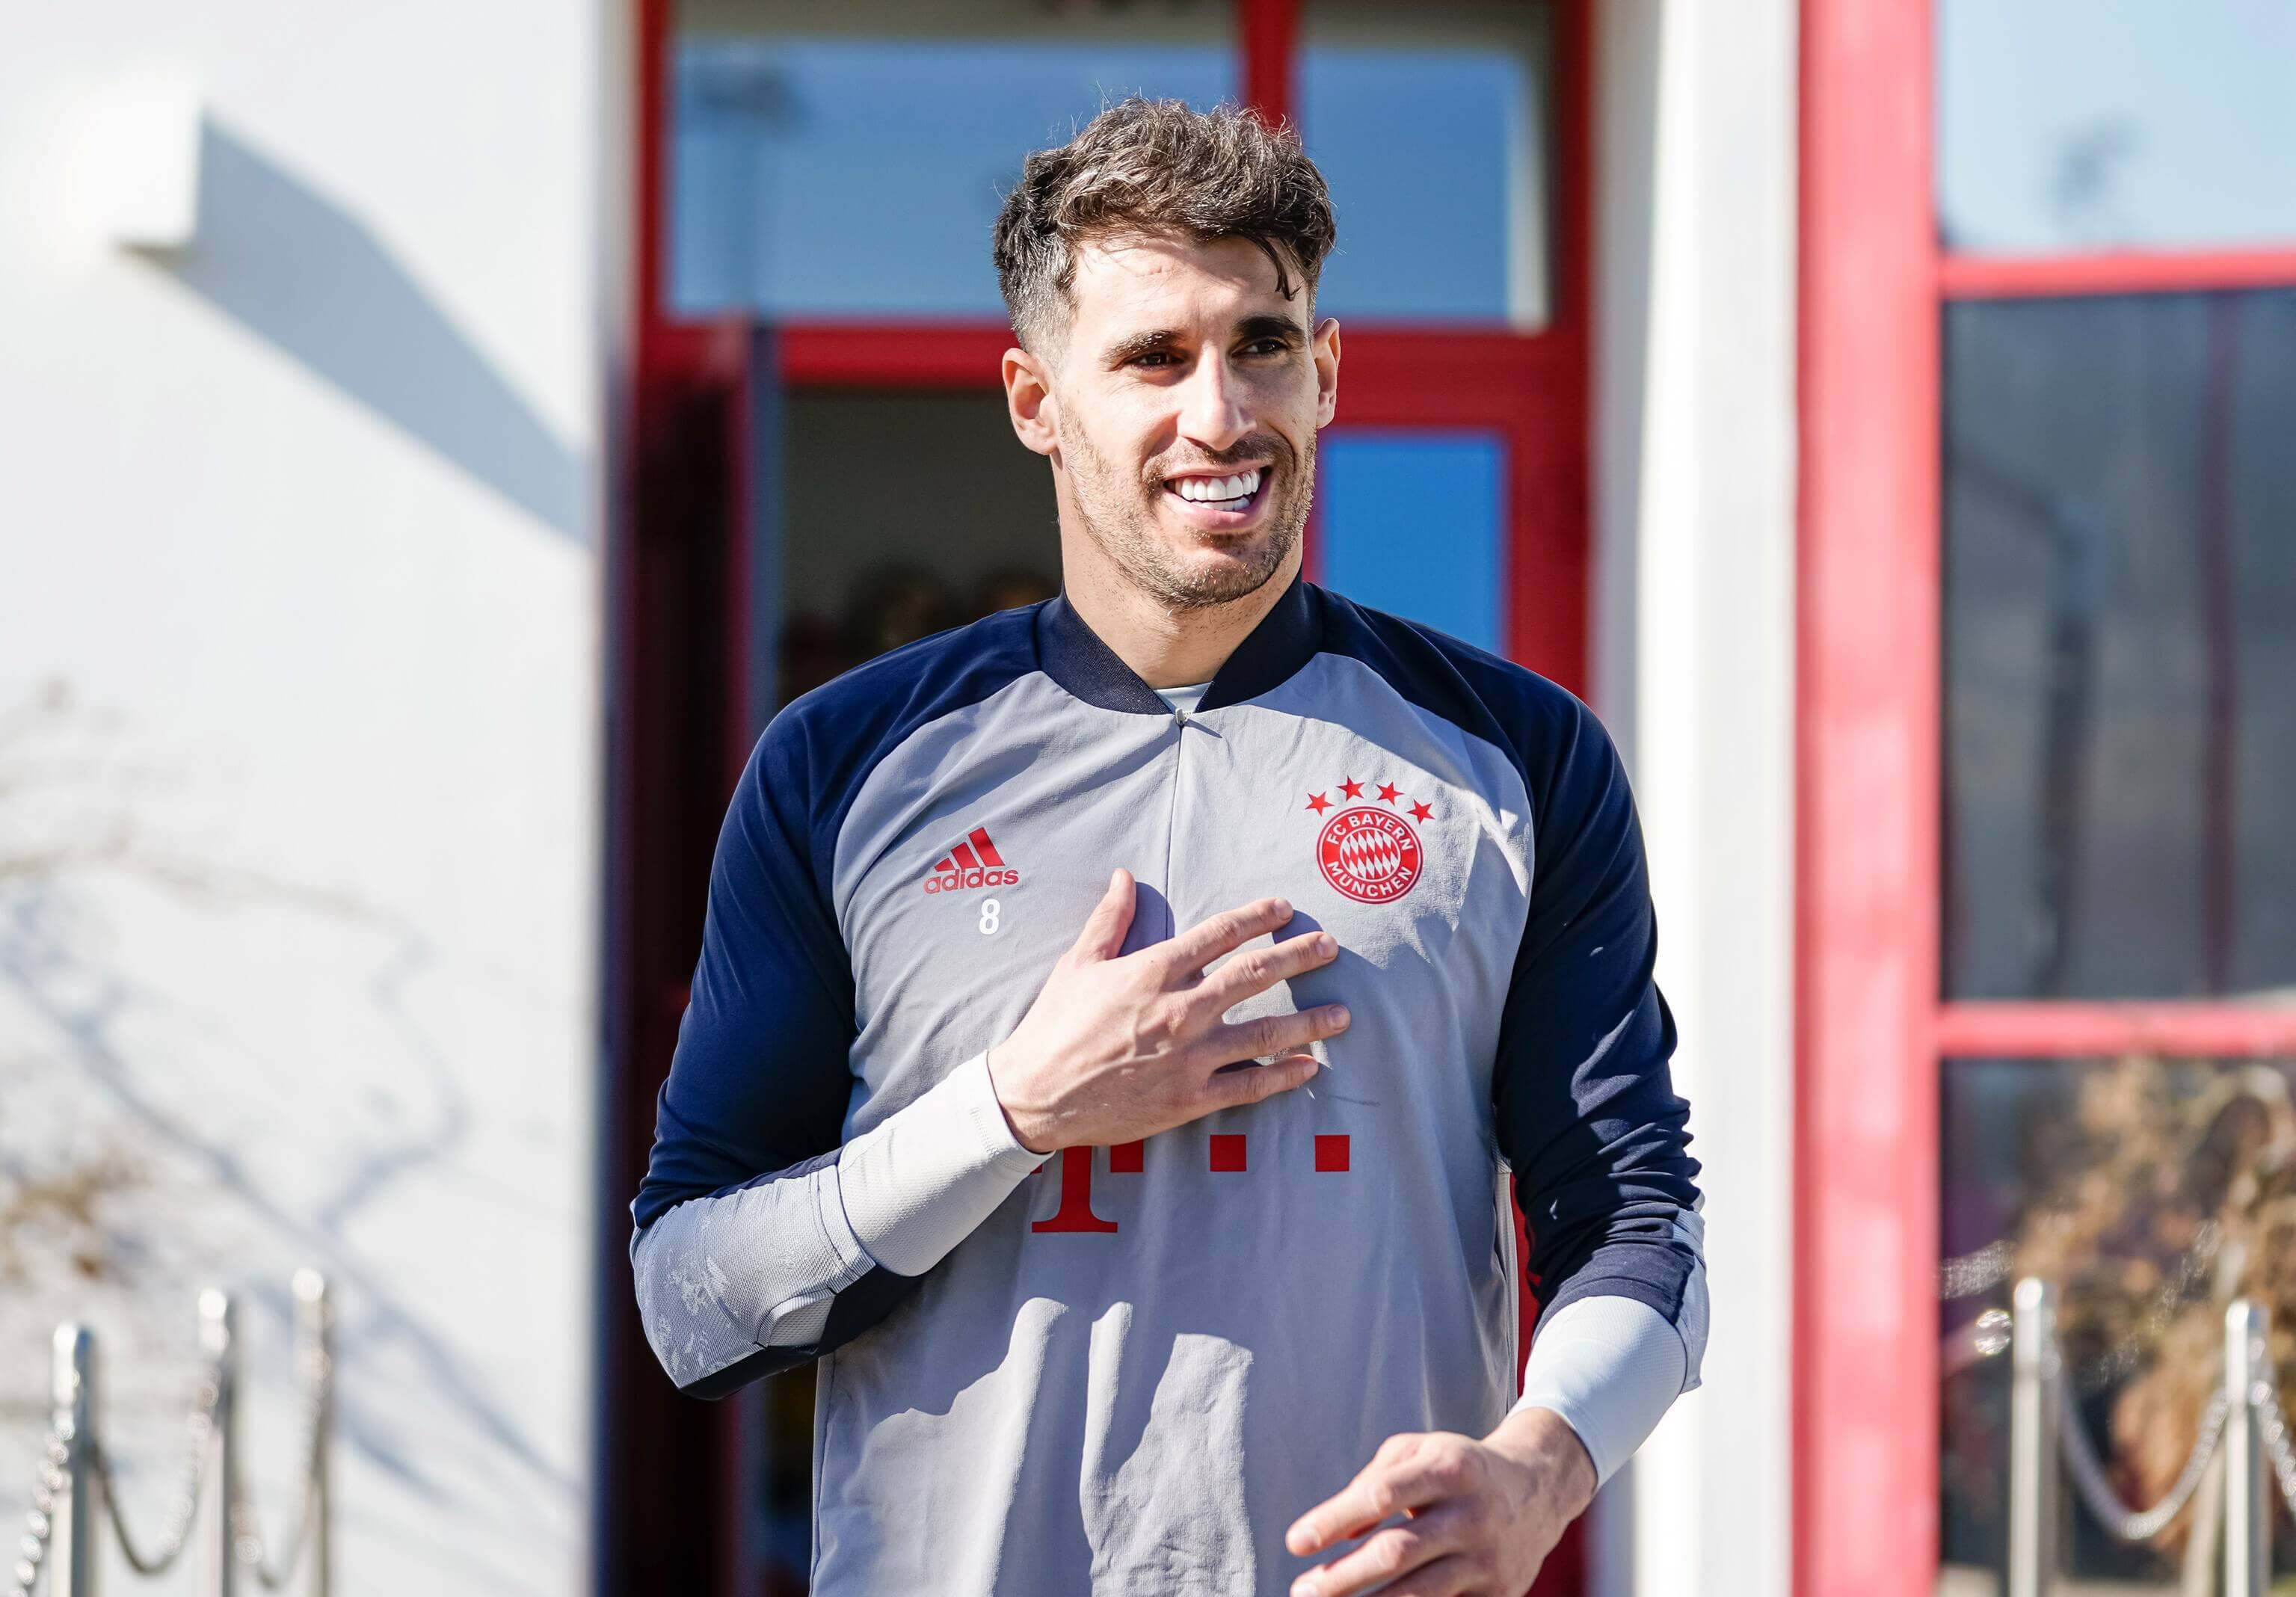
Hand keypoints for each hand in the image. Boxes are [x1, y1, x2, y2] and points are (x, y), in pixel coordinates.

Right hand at [985, 868, 1349, 1153]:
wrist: (1036, 1094)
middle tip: (1330, 947)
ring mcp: (1190, 1057)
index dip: (1257, 917)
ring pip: (1265, 1032)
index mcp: (1154, 971)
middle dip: (1299, 957)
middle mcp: (1180, 1009)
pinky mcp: (1190, 1098)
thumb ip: (1109, 919)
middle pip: (1255, 977)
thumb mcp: (1079, 963)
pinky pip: (1249, 1085)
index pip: (1220, 934)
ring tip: (1342, 1013)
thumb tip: (1124, 875)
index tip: (1285, 908)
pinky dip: (1283, 1075)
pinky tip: (1310, 1067)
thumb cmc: (1055, 1025)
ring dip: (1309, 1021)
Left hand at [1283, 1409, 1596, 1596]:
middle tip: (1301, 1591)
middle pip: (1397, 1553)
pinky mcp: (1499, 1594)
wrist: (1539, 1490)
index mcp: (1449, 1468)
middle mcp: (1471, 1514)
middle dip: (1344, 1577)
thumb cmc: (1457, 1468)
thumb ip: (1375, 1479)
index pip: (1381, 1494)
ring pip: (1420, 1593)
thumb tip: (1343, 1532)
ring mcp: (1488, 1558)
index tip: (1296, 1542)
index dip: (1335, 1519)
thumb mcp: (1420, 1451)